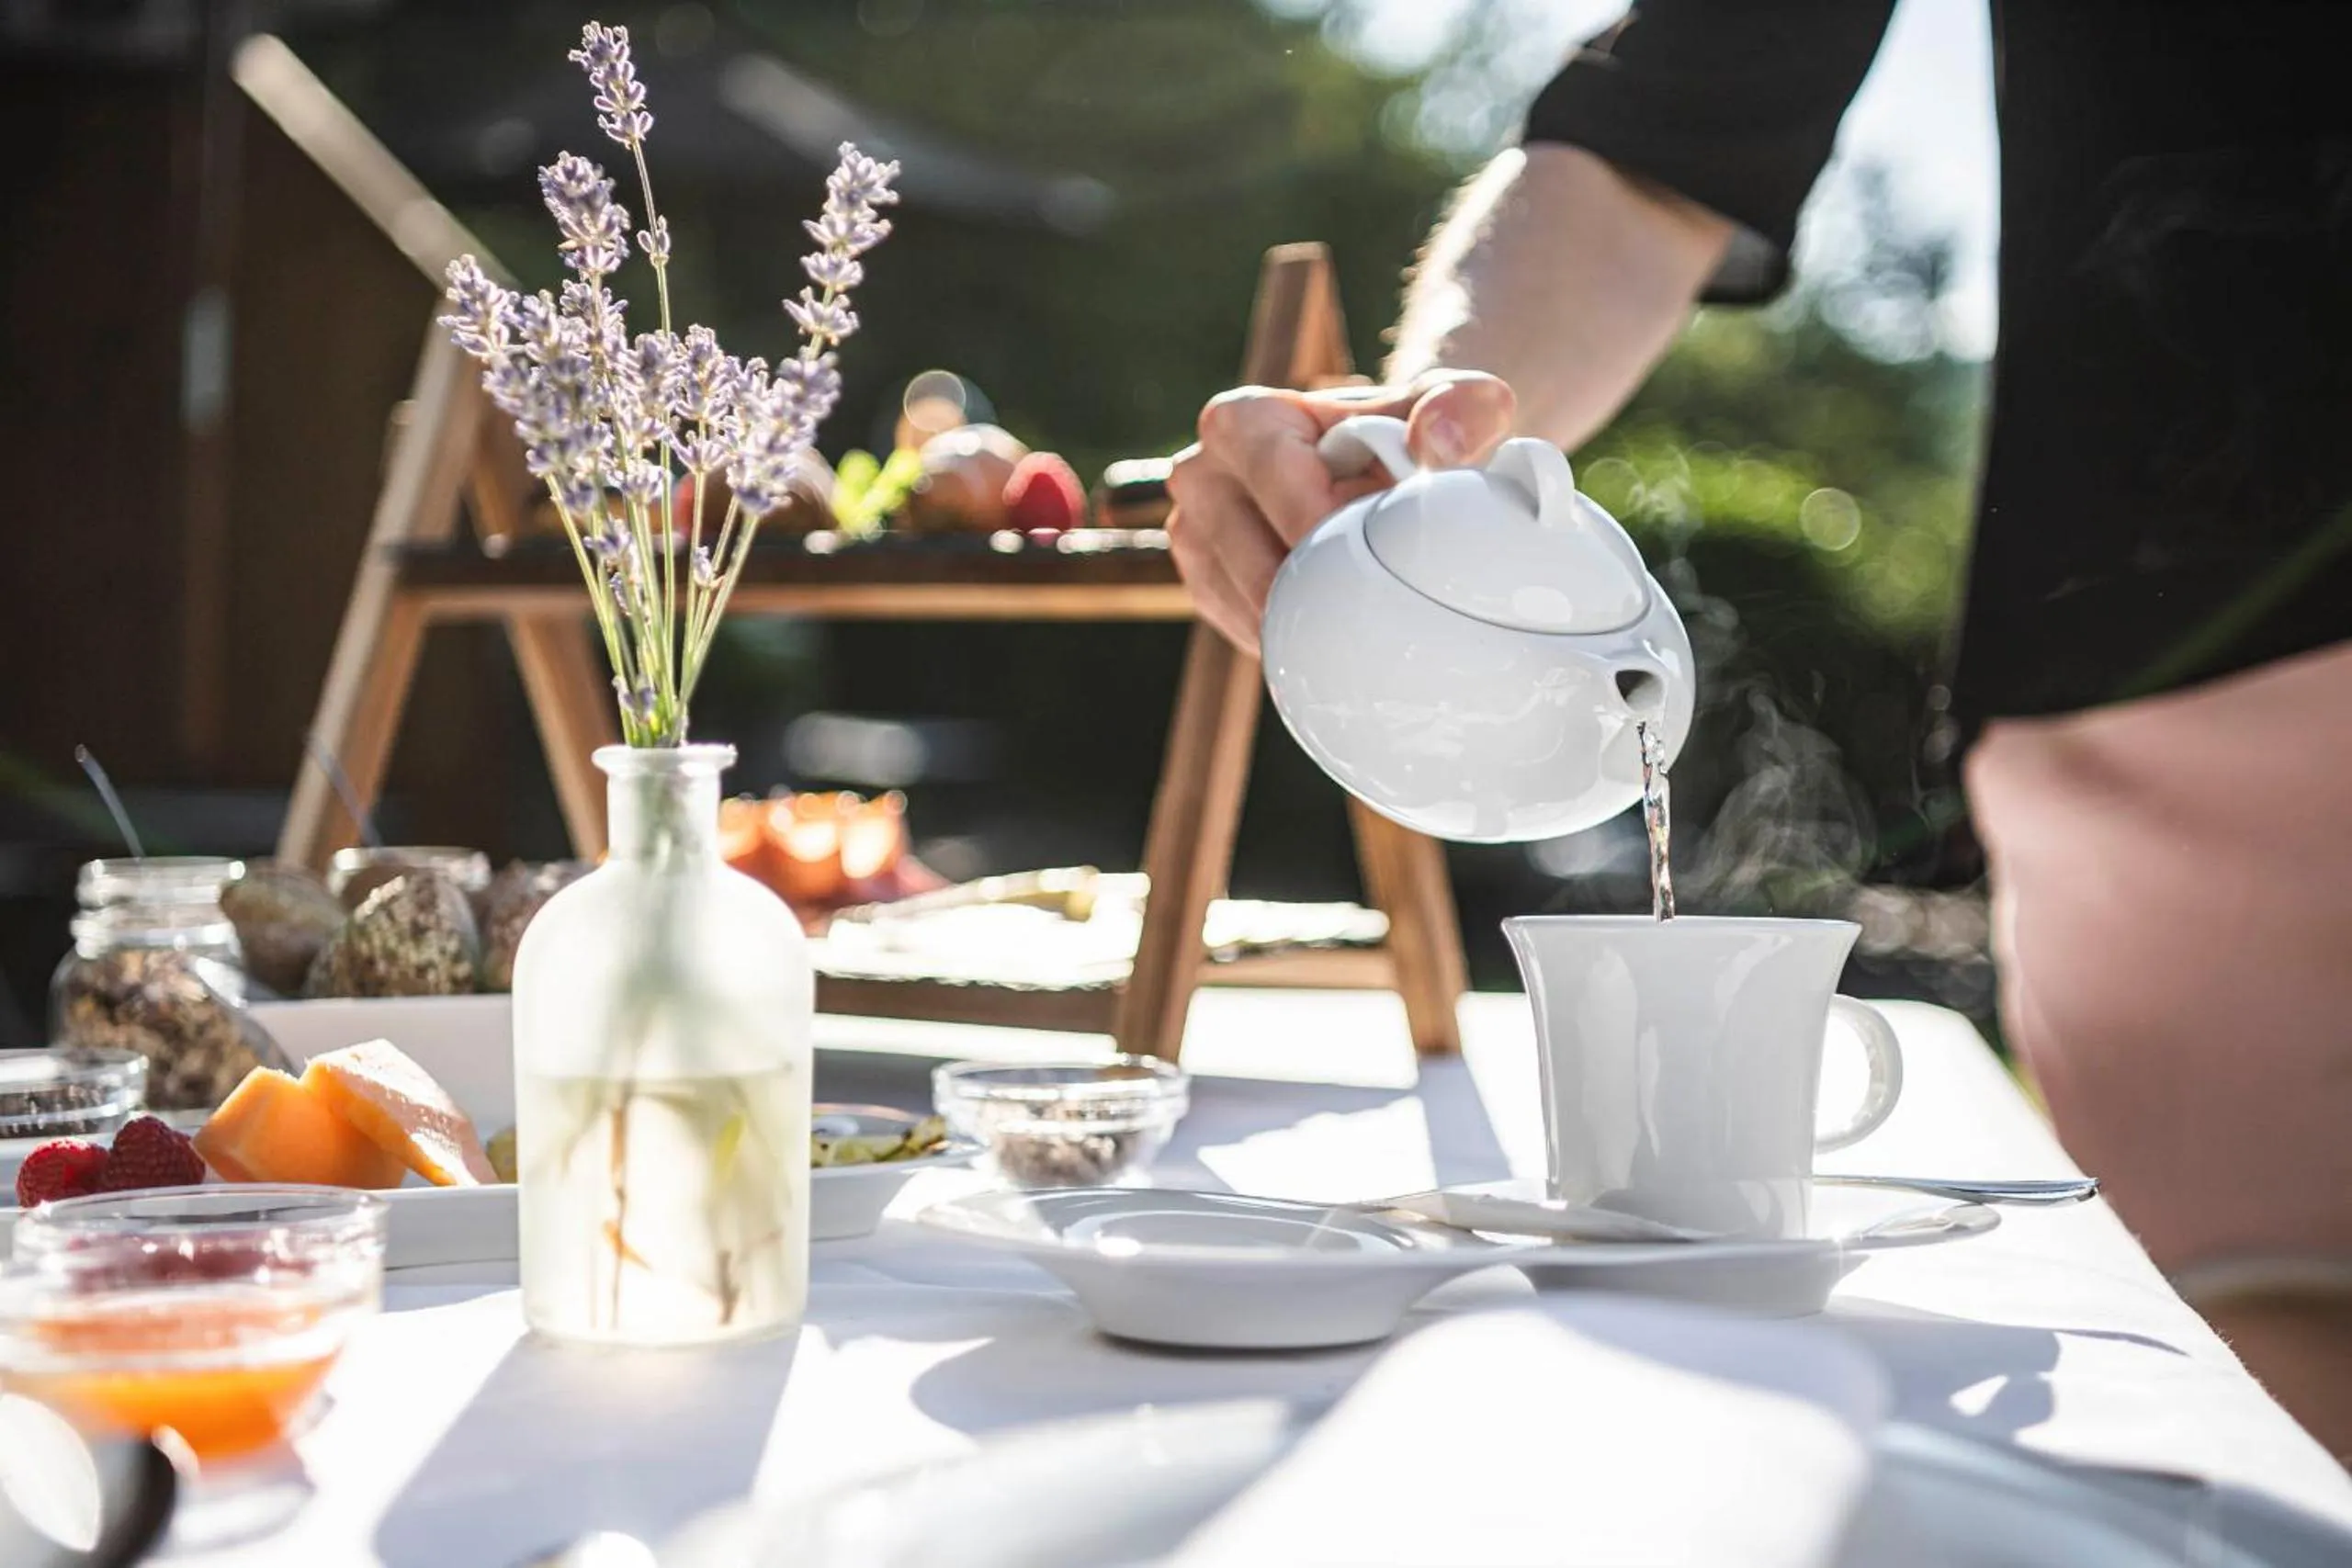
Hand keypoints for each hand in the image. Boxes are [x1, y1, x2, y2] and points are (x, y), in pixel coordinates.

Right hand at [1165, 371, 1517, 653]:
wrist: (1389, 470)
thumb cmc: (1418, 435)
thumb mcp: (1460, 407)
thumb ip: (1465, 409)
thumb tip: (1435, 445)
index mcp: (1242, 421)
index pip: (1275, 478)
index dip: (1329, 523)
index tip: (1380, 557)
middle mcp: (1201, 475)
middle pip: (1254, 558)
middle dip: (1325, 584)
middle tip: (1385, 603)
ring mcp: (1194, 535)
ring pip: (1245, 603)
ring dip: (1310, 619)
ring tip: (1369, 612)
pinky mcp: (1205, 586)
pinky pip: (1242, 630)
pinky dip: (1293, 637)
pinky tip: (1337, 625)